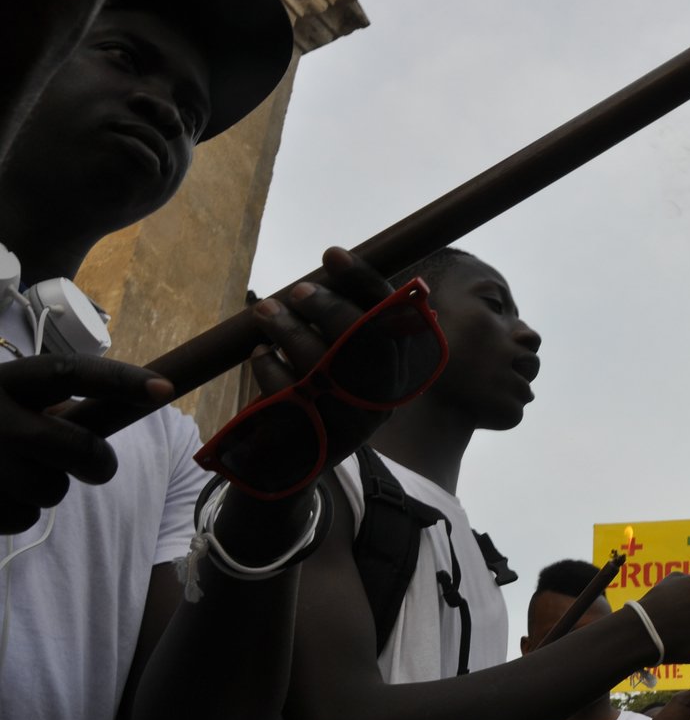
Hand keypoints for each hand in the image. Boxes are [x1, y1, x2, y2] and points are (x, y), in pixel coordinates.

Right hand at [0, 354, 171, 531]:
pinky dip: (17, 512)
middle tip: (99, 466)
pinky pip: (21, 517)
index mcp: (4, 380)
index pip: (69, 371)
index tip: (165, 390)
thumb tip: (131, 405)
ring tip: (15, 474)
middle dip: (98, 462)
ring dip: (47, 489)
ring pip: (51, 489)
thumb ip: (55, 405)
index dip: (120, 380)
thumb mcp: (9, 400)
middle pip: (75, 446)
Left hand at [244, 247, 398, 469]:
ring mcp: (350, 424)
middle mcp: (382, 399)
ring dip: (289, 330)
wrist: (294, 465)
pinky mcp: (312, 442)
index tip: (332, 253)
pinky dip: (269, 368)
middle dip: (327, 307)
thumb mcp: (344, 363)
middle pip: (365, 343)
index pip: (392, 319)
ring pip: (322, 367)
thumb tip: (333, 267)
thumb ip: (348, 325)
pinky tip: (261, 355)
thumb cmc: (320, 395)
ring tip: (265, 311)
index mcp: (398, 372)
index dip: (364, 283)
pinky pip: (288, 396)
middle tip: (295, 289)